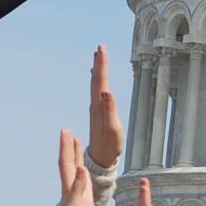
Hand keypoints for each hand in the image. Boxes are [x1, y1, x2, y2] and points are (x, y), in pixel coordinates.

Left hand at [47, 129, 94, 205]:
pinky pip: (84, 184)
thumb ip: (78, 191)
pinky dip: (85, 174)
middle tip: (69, 130)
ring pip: (77, 172)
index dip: (66, 147)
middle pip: (70, 164)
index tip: (66, 130)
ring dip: (77, 157)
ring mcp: (77, 198)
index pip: (66, 164)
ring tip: (78, 144)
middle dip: (70, 147)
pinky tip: (86, 172)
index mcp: (69, 191)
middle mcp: (71, 192)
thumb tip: (82, 168)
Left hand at [87, 45, 122, 167]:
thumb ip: (109, 110)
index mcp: (98, 106)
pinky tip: (98, 80)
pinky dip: (97, 81)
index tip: (101, 48)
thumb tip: (107, 91)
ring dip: (97, 70)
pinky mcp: (98, 113)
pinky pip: (97, 92)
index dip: (101, 64)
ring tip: (97, 57)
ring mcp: (95, 109)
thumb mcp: (111, 129)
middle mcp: (94, 105)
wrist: (100, 159)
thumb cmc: (108, 146)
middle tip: (100, 47)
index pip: (99, 80)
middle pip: (96, 80)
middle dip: (99, 63)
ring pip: (95, 85)